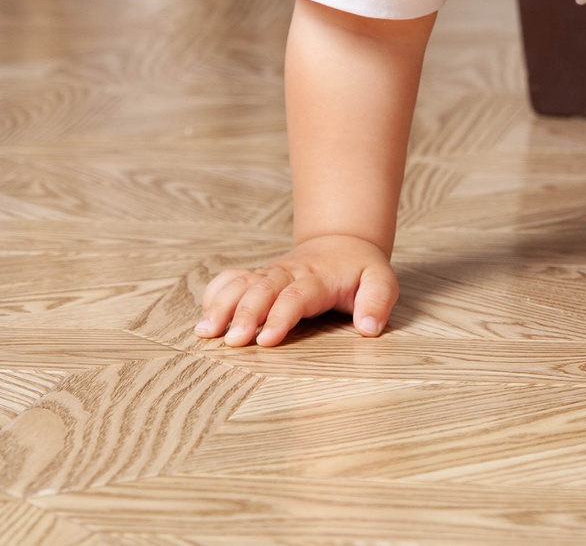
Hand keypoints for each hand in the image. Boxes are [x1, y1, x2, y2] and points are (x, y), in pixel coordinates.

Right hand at [197, 234, 398, 346]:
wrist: (342, 244)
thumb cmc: (361, 270)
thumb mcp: (381, 281)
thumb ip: (377, 302)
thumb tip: (368, 327)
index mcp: (318, 278)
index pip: (296, 296)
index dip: (280, 316)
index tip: (266, 340)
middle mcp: (289, 273)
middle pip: (262, 289)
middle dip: (245, 314)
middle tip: (231, 341)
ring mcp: (270, 274)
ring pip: (241, 283)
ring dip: (222, 305)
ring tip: (205, 332)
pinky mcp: (258, 277)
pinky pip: (231, 278)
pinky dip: (215, 294)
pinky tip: (204, 317)